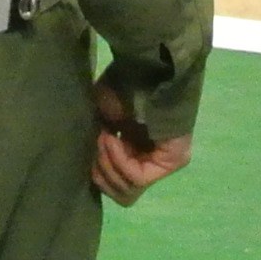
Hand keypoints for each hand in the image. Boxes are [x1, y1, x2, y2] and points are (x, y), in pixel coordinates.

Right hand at [90, 73, 193, 202]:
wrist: (144, 68)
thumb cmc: (122, 85)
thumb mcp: (101, 120)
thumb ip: (97, 147)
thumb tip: (89, 169)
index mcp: (134, 149)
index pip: (113, 183)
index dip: (96, 171)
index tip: (88, 148)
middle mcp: (150, 157)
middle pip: (119, 191)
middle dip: (101, 172)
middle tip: (95, 145)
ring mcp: (163, 161)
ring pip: (127, 190)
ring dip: (107, 164)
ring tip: (103, 138)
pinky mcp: (172, 161)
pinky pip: (138, 178)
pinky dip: (119, 161)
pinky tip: (112, 139)